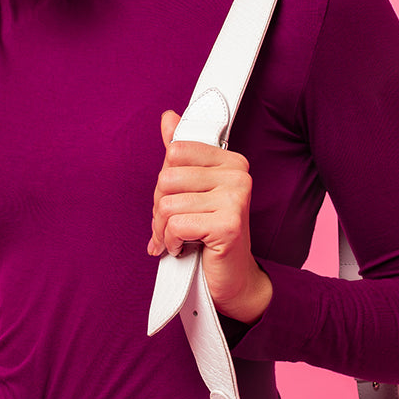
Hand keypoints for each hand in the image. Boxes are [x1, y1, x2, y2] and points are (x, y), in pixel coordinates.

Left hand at [147, 110, 272, 323]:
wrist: (231, 280)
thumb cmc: (208, 236)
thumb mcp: (191, 191)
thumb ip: (180, 155)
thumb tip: (168, 117)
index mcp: (230, 160)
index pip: (174, 152)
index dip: (165, 182)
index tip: (175, 202)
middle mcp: (238, 175)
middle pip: (166, 177)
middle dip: (160, 208)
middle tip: (173, 226)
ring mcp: (236, 199)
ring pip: (167, 203)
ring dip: (162, 229)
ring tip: (177, 240)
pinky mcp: (229, 224)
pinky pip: (176, 225)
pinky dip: (171, 242)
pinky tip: (184, 249)